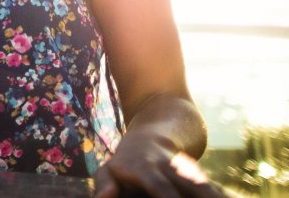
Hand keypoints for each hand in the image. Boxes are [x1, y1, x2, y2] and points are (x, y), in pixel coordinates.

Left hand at [93, 130, 227, 197]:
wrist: (158, 134)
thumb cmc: (127, 163)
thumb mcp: (109, 170)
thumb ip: (105, 184)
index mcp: (146, 168)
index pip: (160, 187)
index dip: (168, 197)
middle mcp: (171, 168)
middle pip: (192, 187)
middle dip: (202, 194)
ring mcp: (189, 172)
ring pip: (207, 188)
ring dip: (213, 194)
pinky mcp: (202, 179)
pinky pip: (215, 191)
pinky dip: (221, 195)